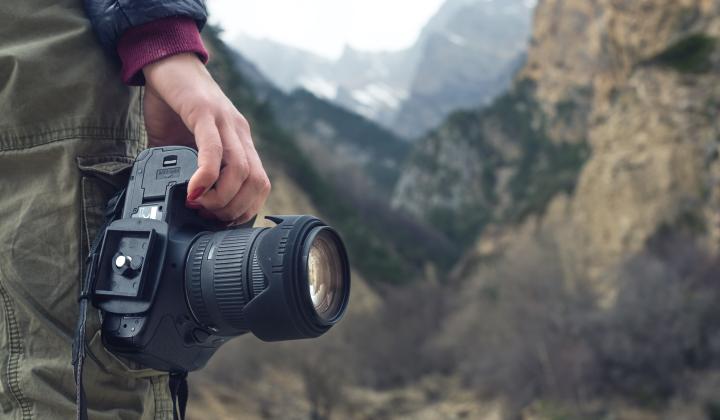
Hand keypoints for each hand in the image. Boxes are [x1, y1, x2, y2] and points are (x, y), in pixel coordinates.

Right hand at [143, 53, 270, 223]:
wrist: (166, 61)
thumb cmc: (174, 104)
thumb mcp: (183, 145)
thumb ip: (187, 170)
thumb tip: (176, 203)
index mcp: (239, 142)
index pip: (260, 184)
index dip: (246, 209)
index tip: (222, 221)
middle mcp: (239, 133)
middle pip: (256, 182)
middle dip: (234, 209)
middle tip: (208, 216)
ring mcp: (225, 122)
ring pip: (241, 171)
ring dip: (221, 197)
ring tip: (199, 205)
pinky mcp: (205, 112)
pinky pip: (214, 150)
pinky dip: (206, 177)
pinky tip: (193, 190)